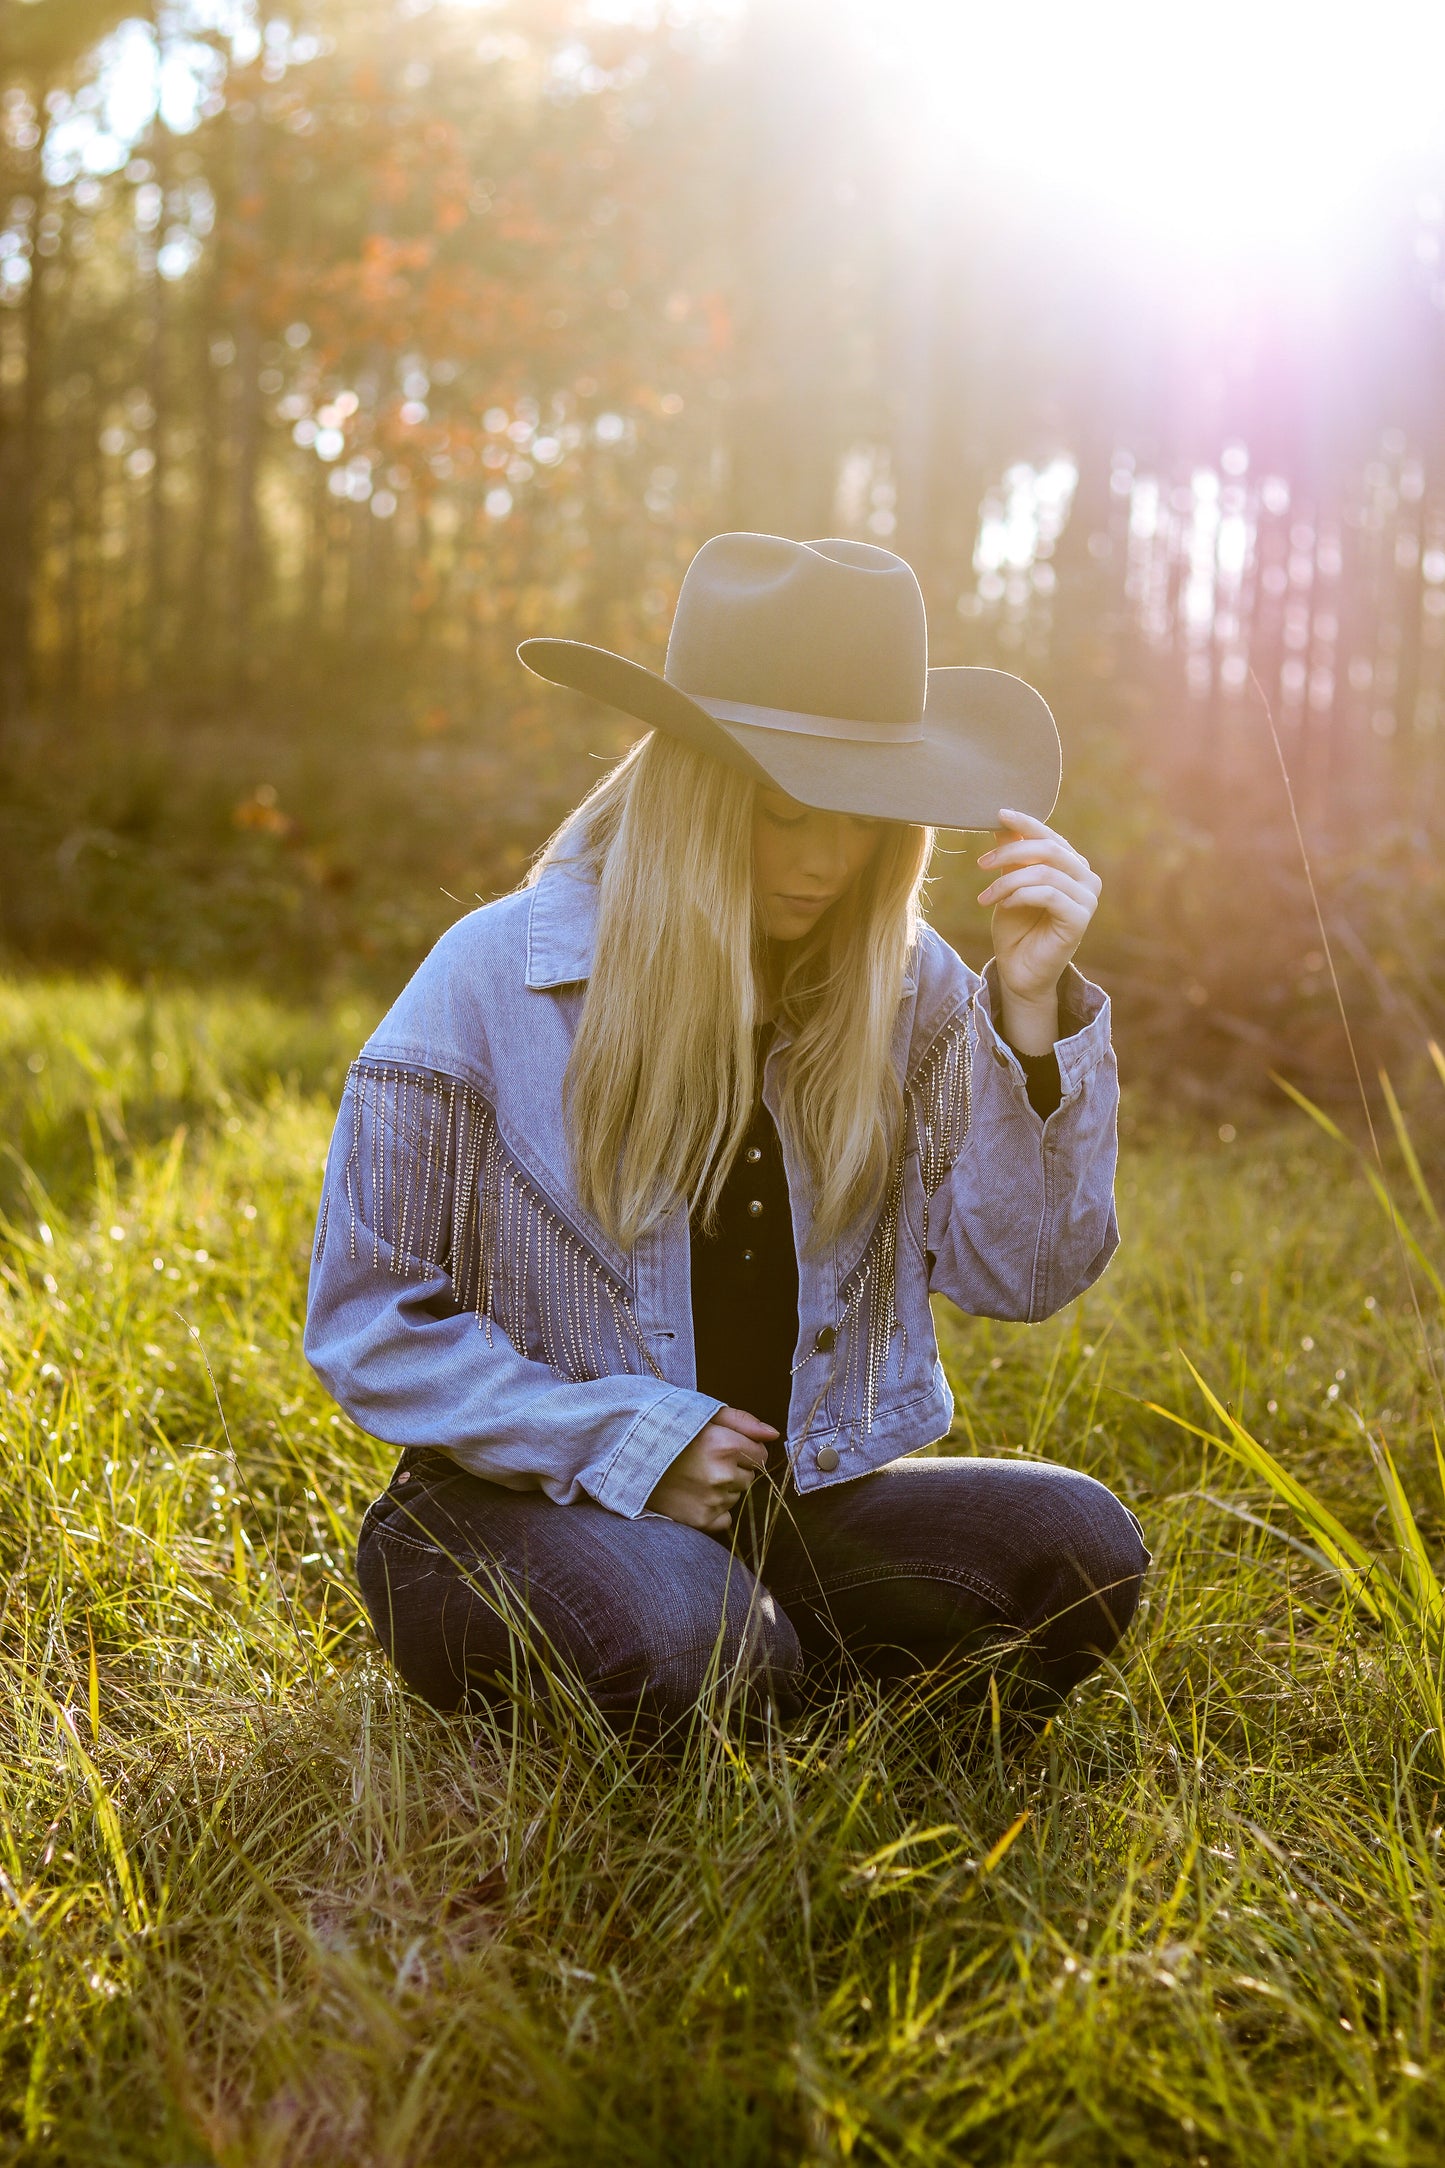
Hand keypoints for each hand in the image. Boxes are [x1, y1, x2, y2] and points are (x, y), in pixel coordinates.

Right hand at [645, 1408, 776, 1532]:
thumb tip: (773, 1434)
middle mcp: (722, 1474)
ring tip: (693, 1477)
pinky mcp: (701, 1521)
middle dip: (733, 1469)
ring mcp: (712, 1500)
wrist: (626, 1457)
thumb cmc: (666, 1430)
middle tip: (702, 1462)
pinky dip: (713, 1510)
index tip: (721, 1447)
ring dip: (722, 1489)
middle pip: (749, 1477)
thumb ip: (743, 1421)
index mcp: (724, 1444)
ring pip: (736, 1496)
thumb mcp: (702, 1414)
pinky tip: (692, 1496)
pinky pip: (724, 1518)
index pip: (760, 1455)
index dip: (743, 1449)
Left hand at [977, 809, 1100, 1053]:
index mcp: (1073, 865)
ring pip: (1044, 873)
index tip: (997, 814)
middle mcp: (1087, 878)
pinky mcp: (1080, 919)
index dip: (1025, 823)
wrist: (1019, 970)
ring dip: (1007, 882)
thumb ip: (1012, 854)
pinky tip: (1002, 906)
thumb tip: (1002, 821)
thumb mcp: (1009, 883)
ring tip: (985, 897)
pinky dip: (1020, 896)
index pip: (1050, 836)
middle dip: (1009, 853)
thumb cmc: (1016, 927)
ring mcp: (1088, 899)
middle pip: (1048, 850)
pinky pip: (1048, 895)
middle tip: (981, 864)